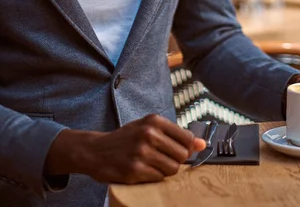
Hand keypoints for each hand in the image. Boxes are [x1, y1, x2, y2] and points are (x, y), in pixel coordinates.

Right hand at [46, 114, 205, 183]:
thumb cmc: (126, 138)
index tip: (179, 150)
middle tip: (162, 157)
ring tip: (152, 163)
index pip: (186, 138)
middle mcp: (148, 134)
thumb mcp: (148, 128)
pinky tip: (143, 169)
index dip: (186, 148)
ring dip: (165, 170)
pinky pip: (158, 178)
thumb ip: (175, 134)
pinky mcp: (135, 170)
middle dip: (176, 160)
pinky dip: (154, 177)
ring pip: (172, 169)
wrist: (97, 150)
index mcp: (153, 120)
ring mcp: (141, 153)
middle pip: (181, 155)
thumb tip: (202, 144)